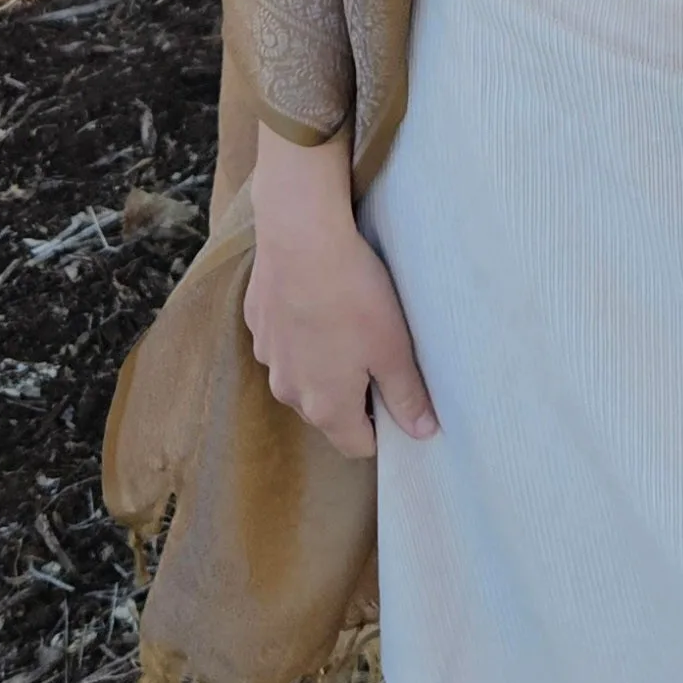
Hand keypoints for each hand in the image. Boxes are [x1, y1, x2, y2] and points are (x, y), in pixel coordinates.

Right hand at [245, 123, 437, 460]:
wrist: (300, 238)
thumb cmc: (353, 295)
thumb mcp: (393, 347)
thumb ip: (407, 395)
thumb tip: (423, 433)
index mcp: (325, 407)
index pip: (356, 445)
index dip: (382, 430)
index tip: (399, 401)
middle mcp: (289, 392)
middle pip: (328, 411)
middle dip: (355, 394)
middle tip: (381, 353)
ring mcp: (268, 358)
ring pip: (304, 376)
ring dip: (326, 363)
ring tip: (352, 322)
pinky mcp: (259, 325)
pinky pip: (286, 342)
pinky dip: (305, 332)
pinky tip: (323, 300)